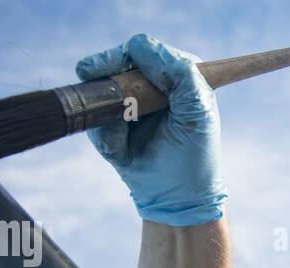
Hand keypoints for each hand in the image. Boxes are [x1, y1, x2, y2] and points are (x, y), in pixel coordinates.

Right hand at [76, 33, 226, 226]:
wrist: (176, 197)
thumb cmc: (194, 154)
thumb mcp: (196, 110)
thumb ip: (179, 73)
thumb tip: (139, 47)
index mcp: (176, 74)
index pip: (144, 49)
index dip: (130, 54)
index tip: (122, 64)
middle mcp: (150, 84)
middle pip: (115, 61)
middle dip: (107, 74)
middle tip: (103, 88)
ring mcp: (126, 103)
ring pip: (98, 89)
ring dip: (105, 107)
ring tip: (123, 132)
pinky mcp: (109, 125)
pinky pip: (93, 120)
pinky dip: (105, 135)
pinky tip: (121, 151)